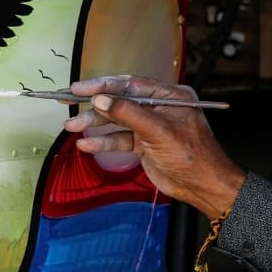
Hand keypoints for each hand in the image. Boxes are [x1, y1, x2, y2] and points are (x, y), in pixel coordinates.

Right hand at [63, 75, 244, 218]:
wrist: (203, 187)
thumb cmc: (191, 156)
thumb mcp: (158, 130)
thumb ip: (127, 113)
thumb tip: (101, 99)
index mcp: (168, 96)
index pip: (129, 84)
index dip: (102, 85)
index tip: (79, 88)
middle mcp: (158, 108)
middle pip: (119, 101)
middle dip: (94, 105)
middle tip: (67, 102)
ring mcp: (150, 127)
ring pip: (117, 121)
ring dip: (95, 124)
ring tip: (71, 127)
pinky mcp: (144, 145)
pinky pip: (120, 140)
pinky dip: (104, 142)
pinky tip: (86, 144)